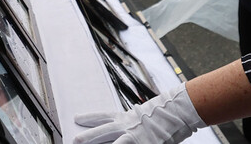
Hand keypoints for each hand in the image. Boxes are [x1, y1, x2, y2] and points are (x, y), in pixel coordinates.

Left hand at [73, 84, 204, 143]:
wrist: (177, 111)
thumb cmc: (163, 112)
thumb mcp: (143, 114)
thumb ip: (131, 119)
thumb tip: (123, 122)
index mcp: (126, 116)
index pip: (103, 117)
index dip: (89, 118)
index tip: (76, 118)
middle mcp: (127, 126)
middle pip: (103, 132)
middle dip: (88, 136)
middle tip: (73, 140)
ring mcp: (134, 137)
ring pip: (113, 143)